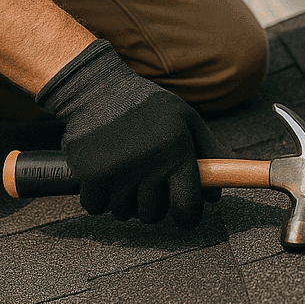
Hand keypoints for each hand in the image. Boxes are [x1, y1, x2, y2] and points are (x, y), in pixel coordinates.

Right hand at [36, 40, 223, 225]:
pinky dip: (97, 196)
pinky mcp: (89, 172)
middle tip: (145, 178)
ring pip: (123, 213)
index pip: (186, 207)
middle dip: (150, 203)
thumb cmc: (146, 106)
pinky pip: (95, 206)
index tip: (182, 213)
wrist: (96, 87)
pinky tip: (102, 172)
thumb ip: (209, 154)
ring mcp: (117, 168)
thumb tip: (215, 196)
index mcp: (177, 147)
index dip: (186, 216)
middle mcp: (149, 160)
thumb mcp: (185, 118)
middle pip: (152, 215)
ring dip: (123, 199)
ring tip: (123, 170)